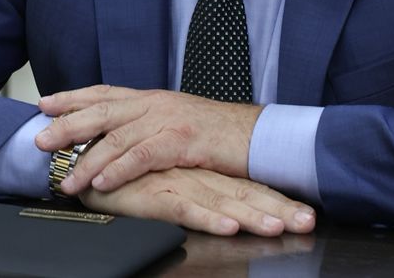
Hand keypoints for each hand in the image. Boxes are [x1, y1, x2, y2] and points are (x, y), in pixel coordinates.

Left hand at [37, 85, 259, 191]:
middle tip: (39, 139)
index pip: (104, 92)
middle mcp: (155, 104)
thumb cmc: (219, 134)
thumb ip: (149, 124)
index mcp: (152, 98)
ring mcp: (167, 120)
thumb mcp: (178, 122)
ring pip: (116, 137)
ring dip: (87, 158)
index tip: (44, 103)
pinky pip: (142, 156)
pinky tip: (101, 181)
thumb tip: (120, 134)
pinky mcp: (182, 141)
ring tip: (66, 177)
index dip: (72, 97)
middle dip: (67, 125)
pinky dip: (118, 169)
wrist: (259, 135)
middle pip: (101, 111)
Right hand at [82, 167, 315, 236]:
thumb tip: (226, 212)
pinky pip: (184, 208)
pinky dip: (207, 218)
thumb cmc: (126, 177)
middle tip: (307, 222)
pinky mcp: (152, 193)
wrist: (85, 166)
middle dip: (278, 208)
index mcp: (201, 173)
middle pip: (243, 193)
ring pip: (220, 200)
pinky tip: (227, 226)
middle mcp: (194, 175)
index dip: (278, 200)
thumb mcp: (167, 186)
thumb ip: (196, 195)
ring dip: (251, 214)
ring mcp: (175, 182)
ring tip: (279, 227)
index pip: (246, 187)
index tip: (308, 216)